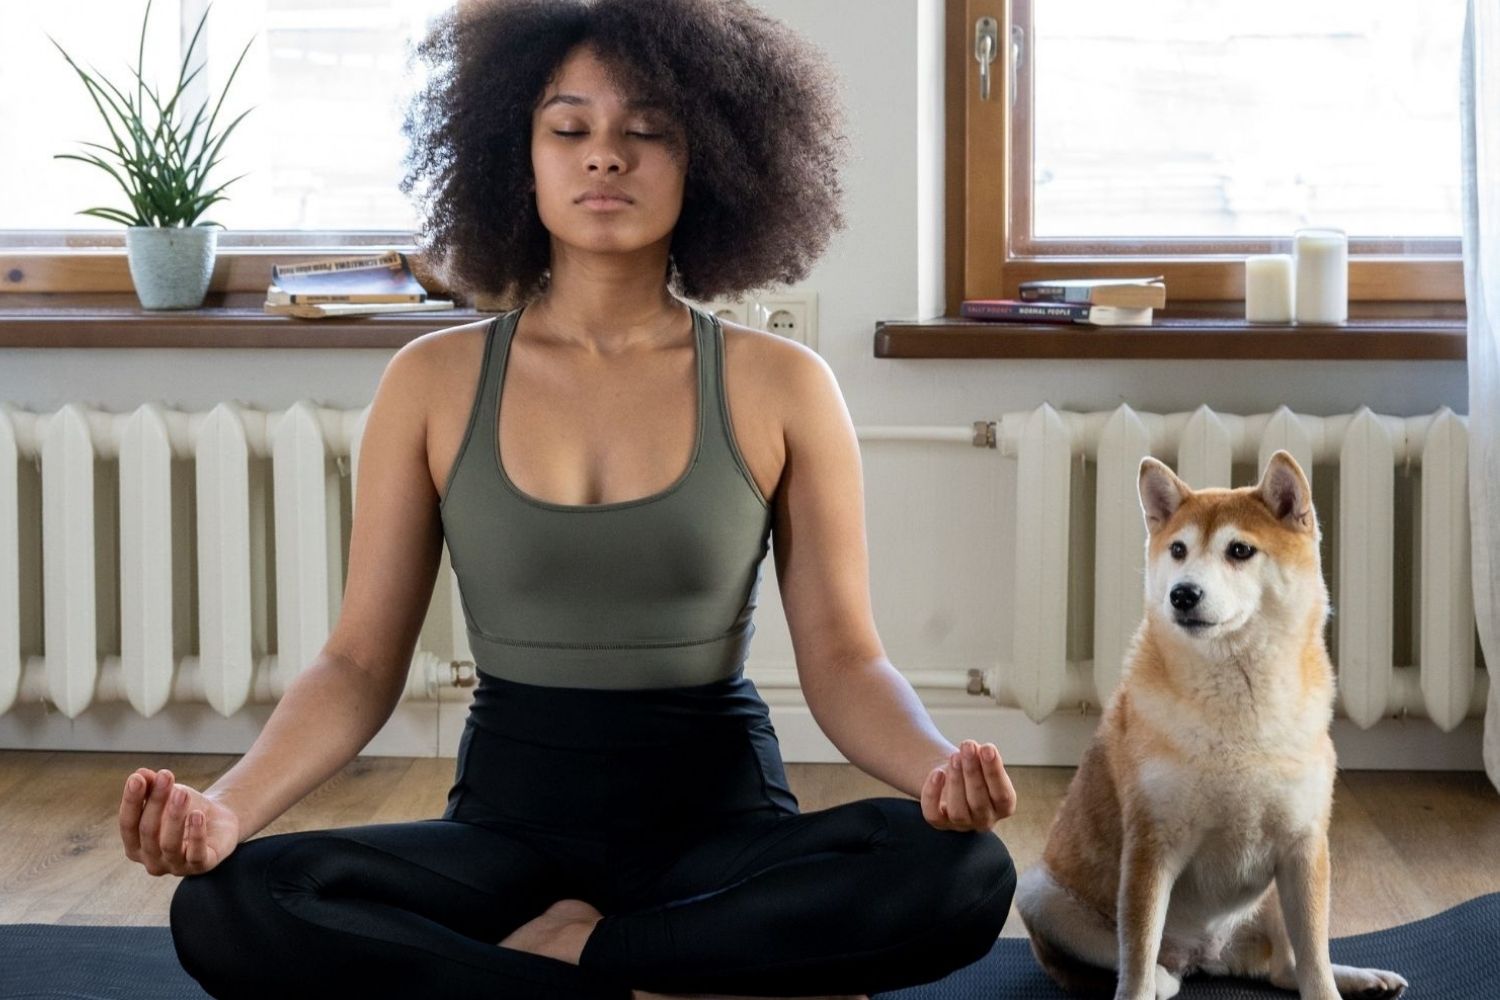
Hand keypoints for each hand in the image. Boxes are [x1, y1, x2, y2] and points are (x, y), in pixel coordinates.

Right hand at [120, 767, 240, 875]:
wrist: (218, 821)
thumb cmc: (185, 809)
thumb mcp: (167, 795)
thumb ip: (151, 786)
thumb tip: (139, 773)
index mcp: (135, 846)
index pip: (127, 824)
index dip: (131, 801)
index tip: (137, 779)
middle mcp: (151, 861)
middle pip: (148, 832)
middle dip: (156, 802)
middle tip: (166, 776)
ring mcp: (175, 867)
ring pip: (170, 844)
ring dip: (175, 817)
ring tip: (182, 793)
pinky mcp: (200, 866)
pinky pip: (196, 854)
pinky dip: (196, 835)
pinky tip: (198, 815)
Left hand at [920, 739, 1015, 830]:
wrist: (954, 778)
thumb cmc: (975, 769)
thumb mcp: (983, 762)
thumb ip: (983, 757)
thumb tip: (976, 749)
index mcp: (1004, 807)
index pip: (1003, 796)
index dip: (994, 772)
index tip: (987, 748)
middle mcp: (985, 820)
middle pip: (979, 802)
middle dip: (973, 772)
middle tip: (967, 747)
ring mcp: (962, 824)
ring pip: (958, 811)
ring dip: (956, 781)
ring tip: (955, 757)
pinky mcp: (940, 823)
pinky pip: (933, 815)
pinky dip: (933, 794)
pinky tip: (937, 773)